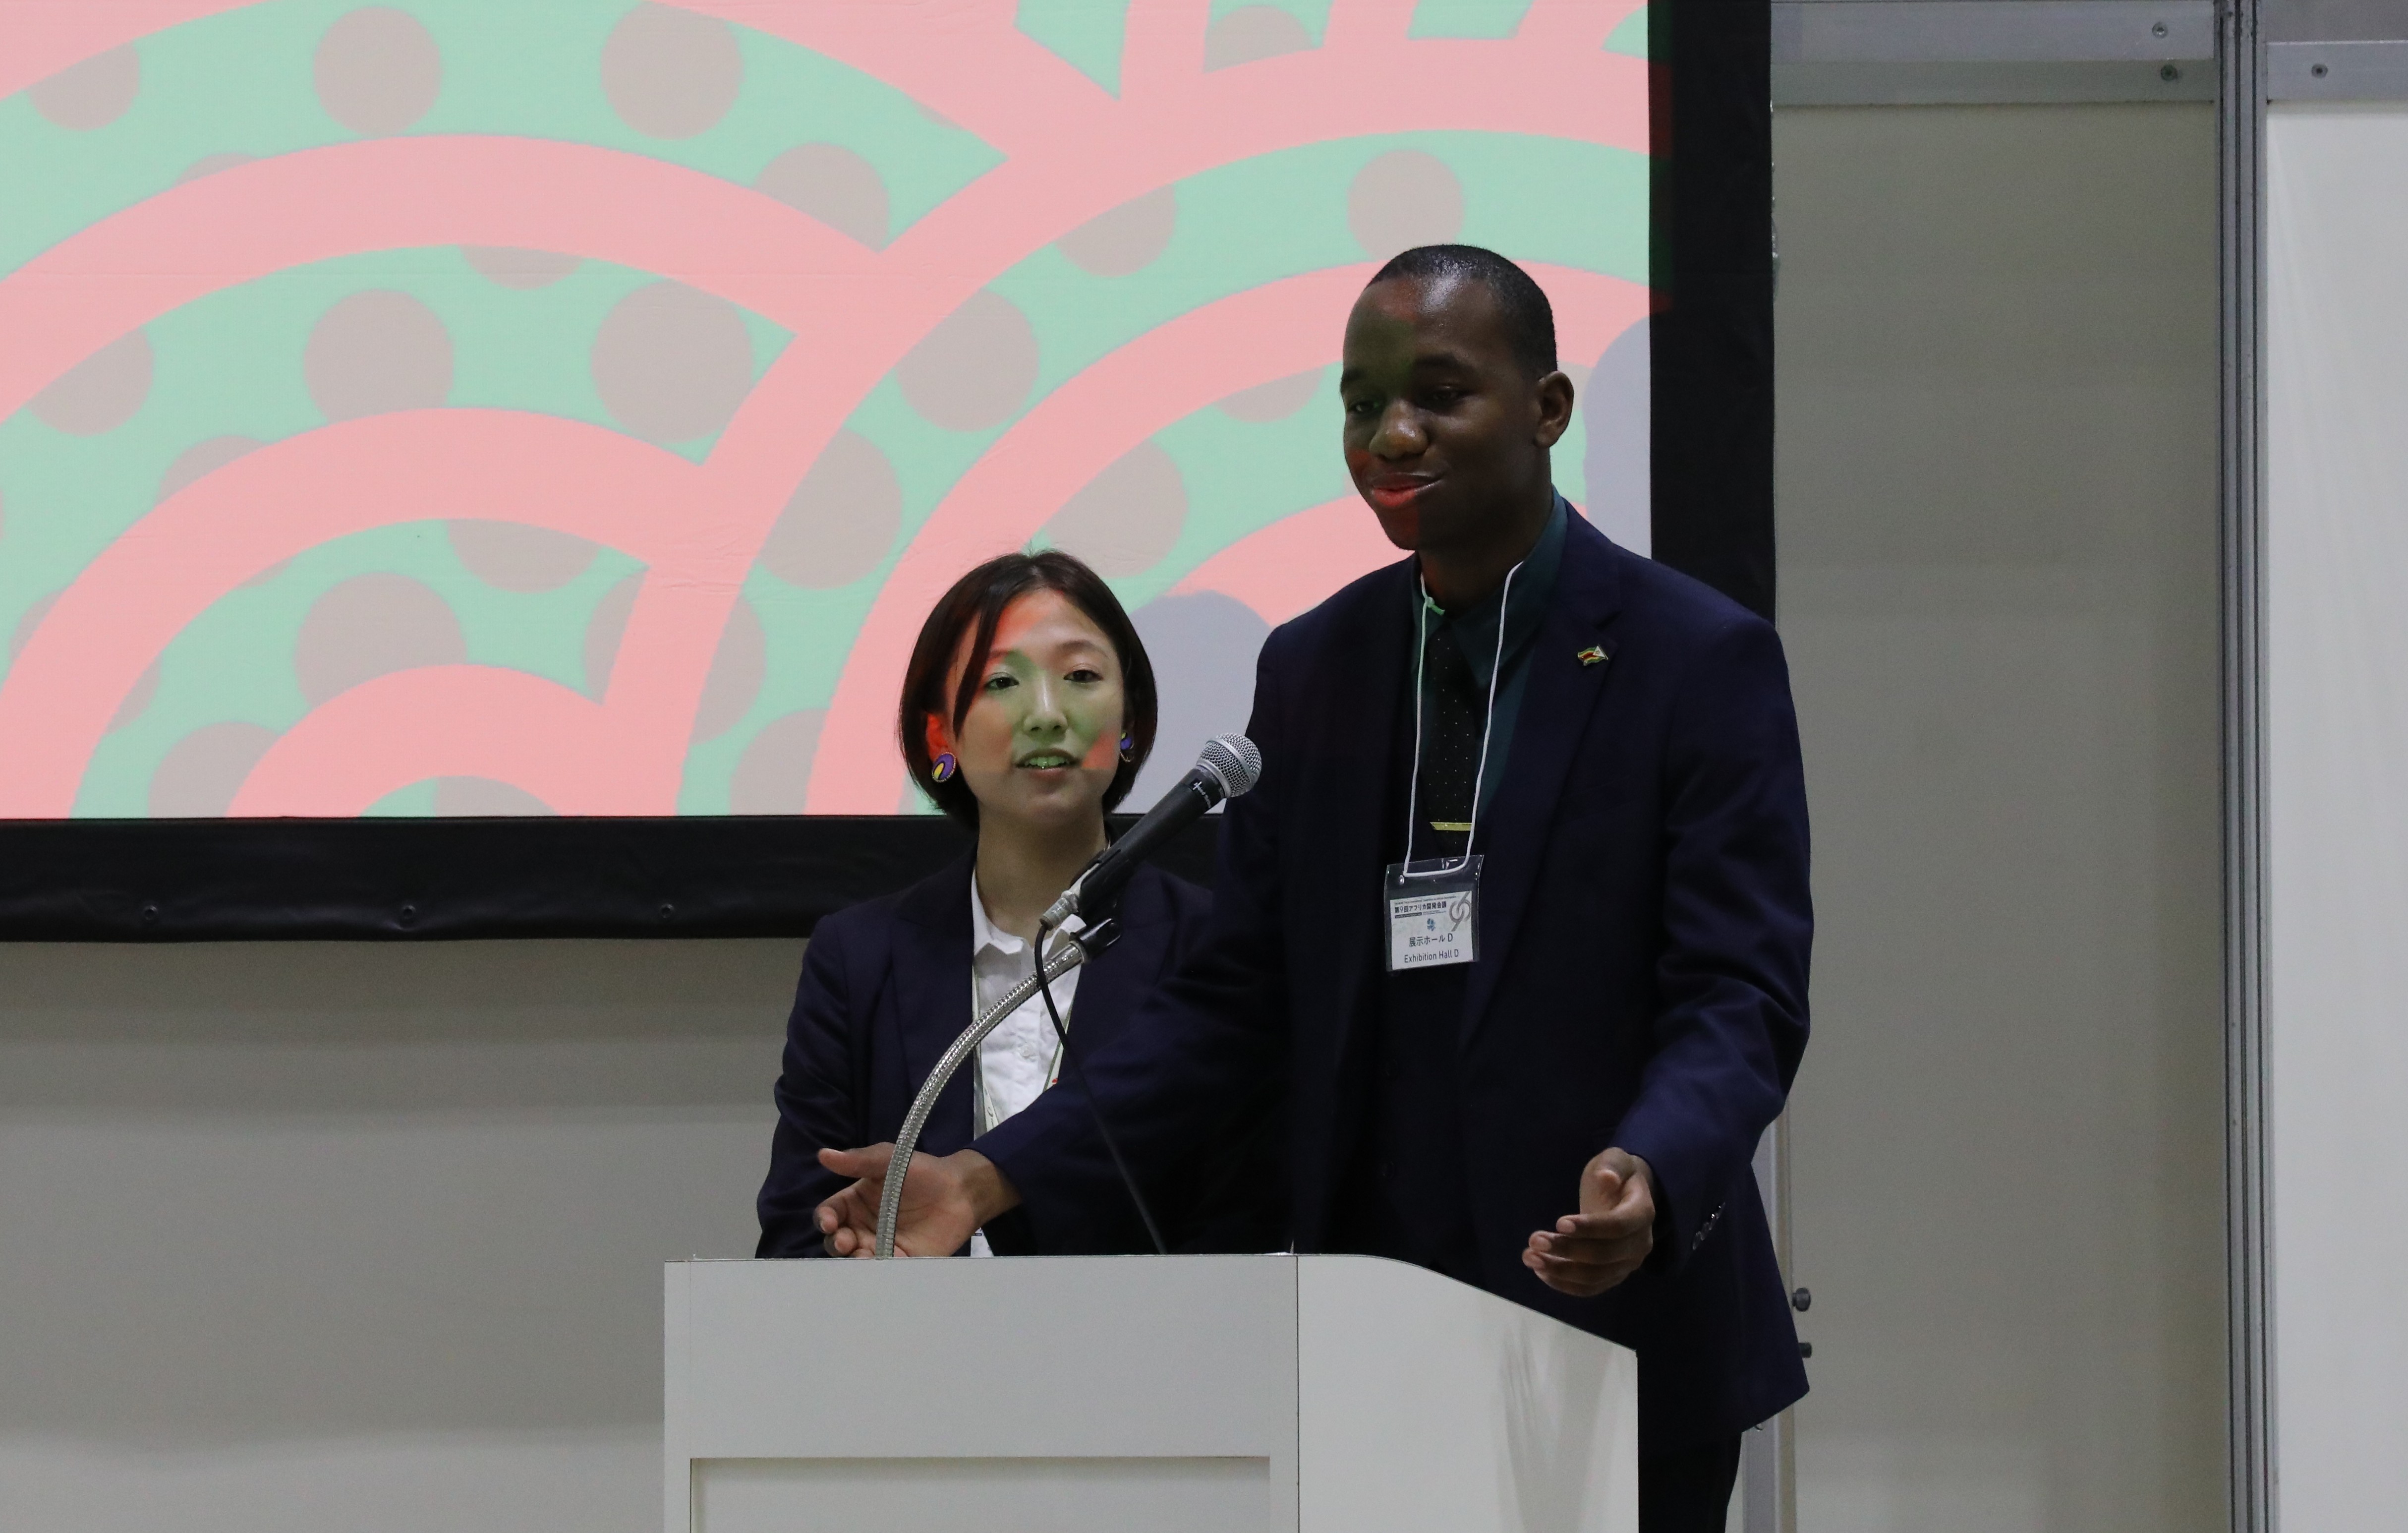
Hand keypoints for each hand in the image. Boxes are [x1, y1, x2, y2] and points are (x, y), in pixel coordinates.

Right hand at [814, 1144, 1017, 1257]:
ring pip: (857, 1260)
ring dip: (855, 1262)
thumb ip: (860, 1160)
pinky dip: (882, 1274)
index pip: (829, 1213)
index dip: (824, 1219)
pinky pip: (885, 1273)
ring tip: (865, 1257)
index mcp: (854, 1203)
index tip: (830, 1222)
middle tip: (846, 1242)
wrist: (960, 1191)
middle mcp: (862, 1228)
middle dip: (837, 1244)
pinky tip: (889, 1266)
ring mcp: (880, 1247)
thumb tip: (824, 1155)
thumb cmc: (921, 1172)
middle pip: (838, 1242)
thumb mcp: (889, 1159)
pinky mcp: (901, 1263)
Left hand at [1523, 1147, 1655, 1296]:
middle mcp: (1640, 1244)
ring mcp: (1627, 1264)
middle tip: (1534, 1239)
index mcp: (1642, 1213)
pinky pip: (1590, 1288)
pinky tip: (1540, 1272)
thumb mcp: (1614, 1159)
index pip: (1618, 1226)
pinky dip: (1564, 1284)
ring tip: (1529, 1257)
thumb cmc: (1614, 1174)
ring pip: (1594, 1277)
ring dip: (1559, 1270)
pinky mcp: (1613, 1276)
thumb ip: (1612, 1166)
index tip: (1558, 1222)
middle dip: (1566, 1250)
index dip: (1590, 1228)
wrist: (1623, 1195)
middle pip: (1603, 1256)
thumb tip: (1607, 1178)